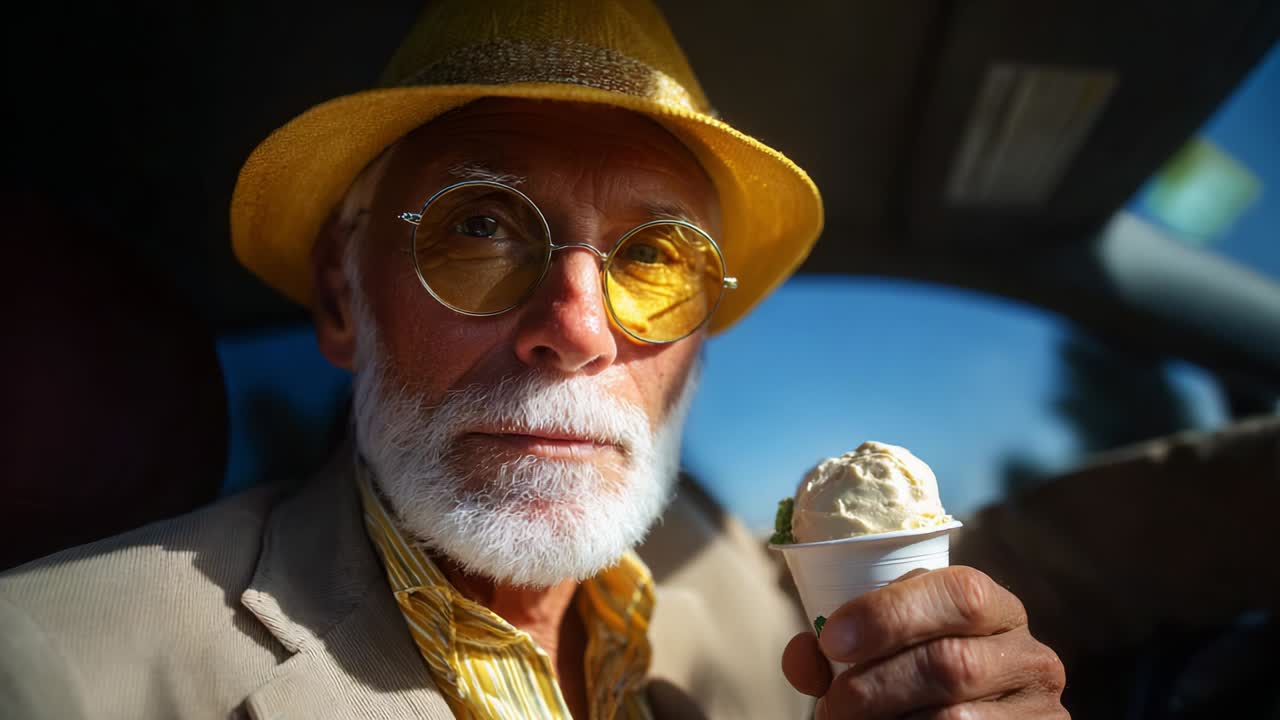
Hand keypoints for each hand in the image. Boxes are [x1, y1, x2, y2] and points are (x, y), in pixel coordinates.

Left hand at [781, 566, 1067, 717]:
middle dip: (874, 686)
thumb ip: (839, 650)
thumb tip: (801, 655)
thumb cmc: (914, 684)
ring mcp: (1040, 709)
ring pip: (954, 719)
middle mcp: (1028, 654)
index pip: (959, 592)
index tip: (831, 640)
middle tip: (832, 705)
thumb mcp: (885, 652)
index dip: (890, 613)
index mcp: (994, 608)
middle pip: (950, 663)